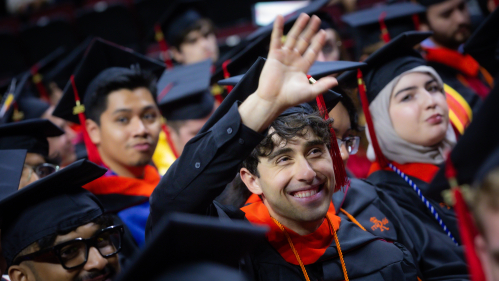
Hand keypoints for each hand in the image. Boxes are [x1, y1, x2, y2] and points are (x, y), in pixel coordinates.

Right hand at [239, 13, 337, 131]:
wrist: (273, 100)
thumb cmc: (290, 98)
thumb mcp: (310, 92)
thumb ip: (322, 85)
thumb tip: (336, 81)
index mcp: (303, 67)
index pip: (313, 51)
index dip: (318, 42)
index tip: (324, 32)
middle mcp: (294, 60)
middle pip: (304, 41)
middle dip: (311, 30)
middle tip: (317, 18)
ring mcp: (284, 56)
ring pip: (293, 38)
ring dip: (299, 26)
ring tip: (305, 15)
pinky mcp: (273, 55)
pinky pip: (276, 39)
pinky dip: (278, 28)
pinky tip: (280, 17)